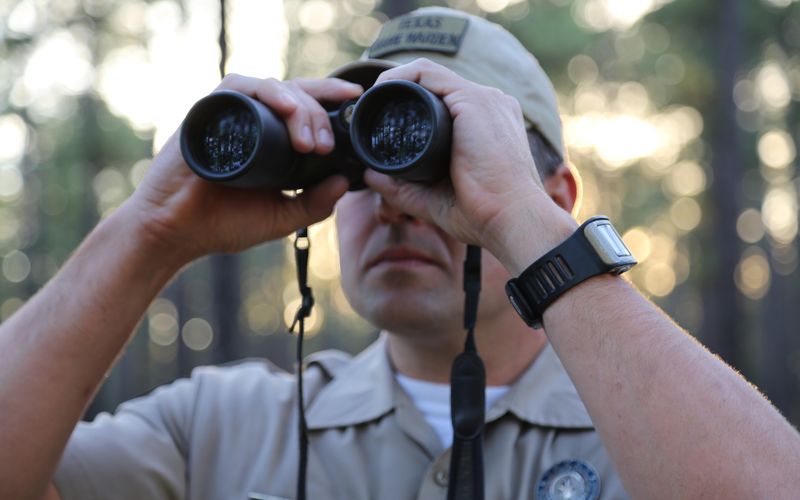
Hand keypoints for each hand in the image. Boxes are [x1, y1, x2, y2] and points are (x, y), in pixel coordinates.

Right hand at [126, 74, 362, 261]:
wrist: (174, 234)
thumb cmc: (222, 225)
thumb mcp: (281, 217)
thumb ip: (314, 204)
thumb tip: (344, 181)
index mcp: (270, 140)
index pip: (304, 107)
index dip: (329, 98)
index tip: (355, 101)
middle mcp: (251, 121)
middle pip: (294, 94)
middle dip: (319, 113)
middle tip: (325, 144)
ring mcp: (229, 114)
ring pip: (272, 87)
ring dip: (299, 106)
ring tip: (310, 140)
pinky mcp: (207, 112)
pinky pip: (239, 86)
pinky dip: (267, 92)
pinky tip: (286, 109)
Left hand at [363, 59, 573, 265]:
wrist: (512, 218)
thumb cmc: (483, 214)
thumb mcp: (434, 198)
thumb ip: (402, 187)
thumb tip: (370, 175)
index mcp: (487, 124)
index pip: (444, 101)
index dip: (410, 105)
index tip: (383, 123)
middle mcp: (489, 105)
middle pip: (435, 86)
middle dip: (399, 94)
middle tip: (370, 114)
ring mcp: (484, 99)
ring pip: (428, 75)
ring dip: (395, 83)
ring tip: (371, 102)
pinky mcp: (473, 100)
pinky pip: (427, 74)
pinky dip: (399, 78)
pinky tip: (380, 91)